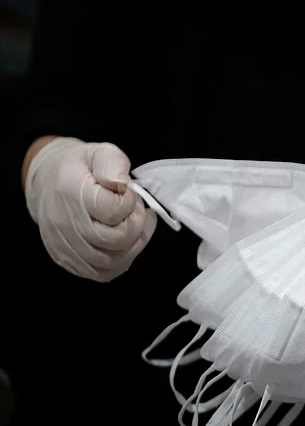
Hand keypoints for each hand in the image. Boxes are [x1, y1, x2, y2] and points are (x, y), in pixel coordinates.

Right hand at [24, 137, 156, 281]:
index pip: (113, 209)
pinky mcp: (68, 260)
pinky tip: (125, 242)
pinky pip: (103, 273)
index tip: (128, 193)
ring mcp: (64, 245)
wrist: (49, 182)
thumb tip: (121, 185)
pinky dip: (121, 260)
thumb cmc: (80, 168)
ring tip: (131, 224)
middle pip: (116, 239)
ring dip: (133, 244)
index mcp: (70, 190)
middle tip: (134, 210)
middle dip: (135, 224)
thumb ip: (114, 164)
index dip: (130, 202)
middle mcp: (63, 222)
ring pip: (113, 260)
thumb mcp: (100, 152)